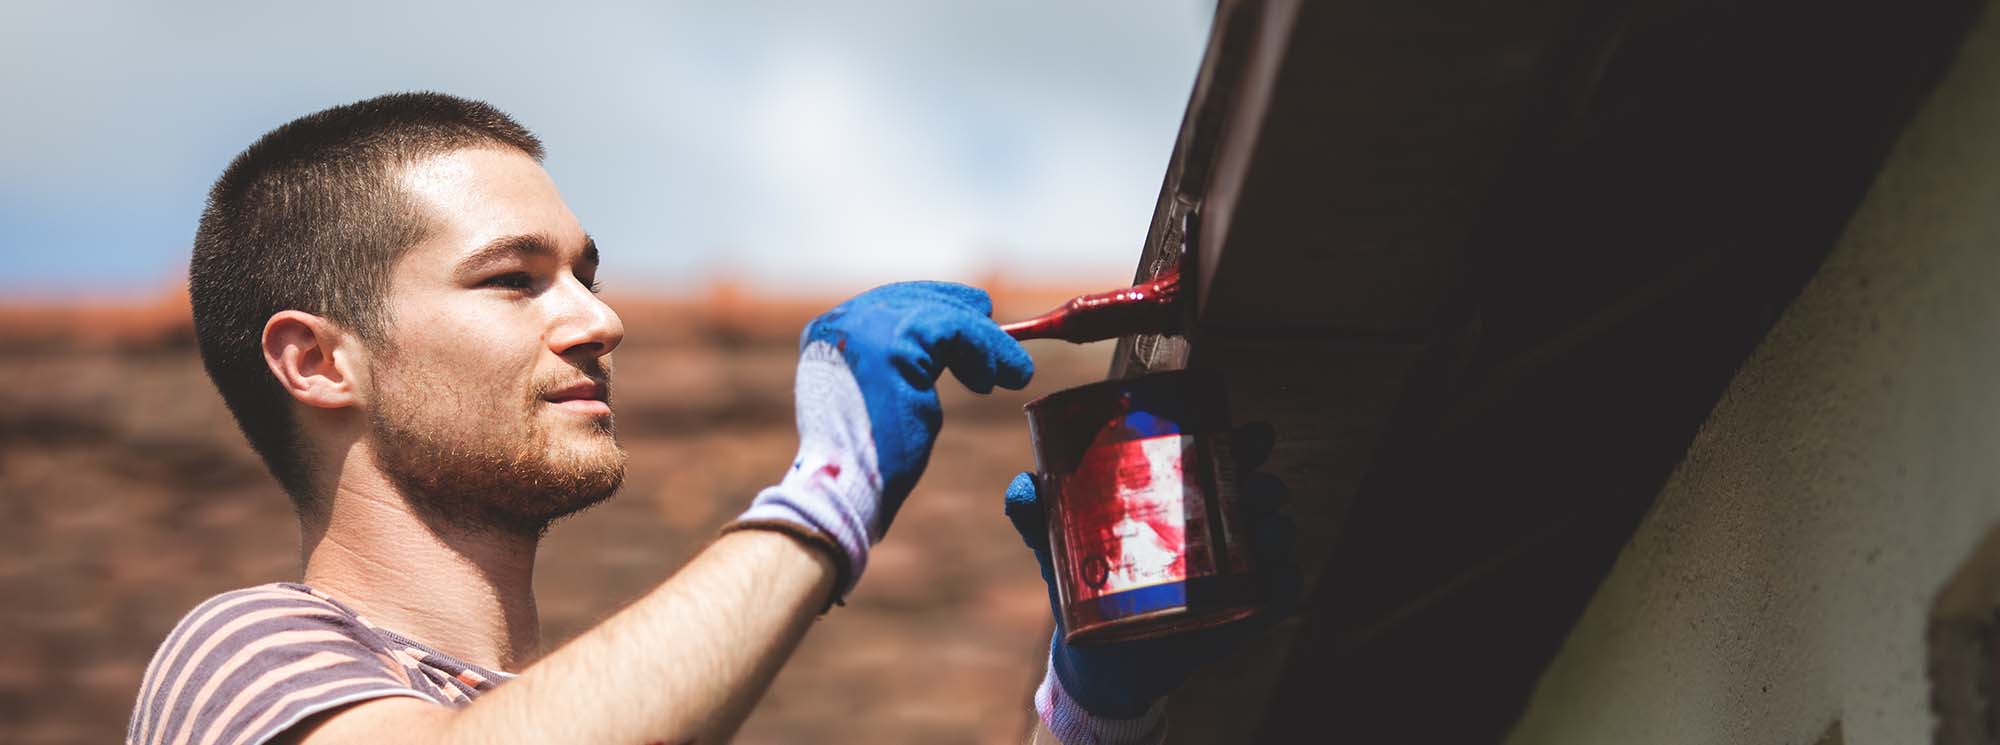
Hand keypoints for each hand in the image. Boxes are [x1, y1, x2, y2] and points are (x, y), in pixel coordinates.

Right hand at [730, 282, 1033, 602]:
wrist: (846, 489)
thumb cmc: (867, 459)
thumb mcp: (880, 395)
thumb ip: (902, 364)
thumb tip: (947, 348)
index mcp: (829, 333)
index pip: (890, 302)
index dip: (937, 305)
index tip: (978, 317)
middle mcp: (841, 322)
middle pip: (916, 300)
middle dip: (964, 315)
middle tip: (1002, 340)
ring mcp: (863, 329)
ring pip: (942, 315)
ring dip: (986, 343)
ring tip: (1011, 374)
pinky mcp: (892, 345)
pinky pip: (955, 330)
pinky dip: (987, 350)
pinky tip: (999, 379)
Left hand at [1005, 423, 1300, 738]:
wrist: (1100, 661)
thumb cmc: (1087, 588)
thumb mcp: (1060, 547)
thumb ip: (1037, 516)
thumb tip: (1022, 486)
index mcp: (1184, 497)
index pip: (1226, 457)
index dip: (1247, 441)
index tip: (1253, 434)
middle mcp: (1218, 526)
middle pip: (1261, 492)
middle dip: (1266, 485)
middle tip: (1254, 491)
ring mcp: (1238, 570)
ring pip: (1277, 536)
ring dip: (1278, 530)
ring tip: (1263, 534)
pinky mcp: (1245, 612)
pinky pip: (1281, 593)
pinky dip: (1286, 583)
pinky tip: (1275, 578)